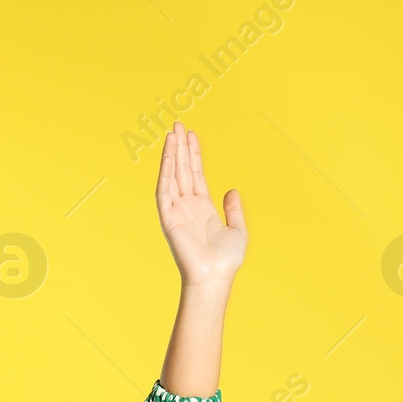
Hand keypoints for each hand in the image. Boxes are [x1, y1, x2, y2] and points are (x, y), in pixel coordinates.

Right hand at [156, 121, 246, 289]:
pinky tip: (167, 155)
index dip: (193, 155)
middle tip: (179, 124)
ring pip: (172, 175)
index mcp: (203, 208)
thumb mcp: (237, 230)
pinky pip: (164, 190)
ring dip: (171, 154)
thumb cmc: (226, 260)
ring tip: (173, 132)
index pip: (195, 175)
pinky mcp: (169, 218)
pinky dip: (165, 172)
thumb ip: (234, 209)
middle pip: (182, 170)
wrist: (216, 277)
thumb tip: (233, 190)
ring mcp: (177, 210)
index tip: (192, 135)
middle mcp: (188, 206)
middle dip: (180, 147)